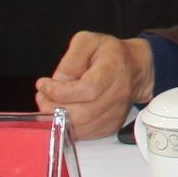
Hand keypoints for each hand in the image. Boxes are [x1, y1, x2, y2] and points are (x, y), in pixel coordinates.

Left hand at [35, 31, 151, 140]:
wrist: (135, 67)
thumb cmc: (109, 53)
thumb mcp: (87, 42)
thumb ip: (71, 60)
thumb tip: (57, 82)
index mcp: (112, 70)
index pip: (86, 89)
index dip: (60, 92)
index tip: (44, 84)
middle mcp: (118, 94)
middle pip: (82, 113)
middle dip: (54, 108)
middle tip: (42, 97)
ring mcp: (117, 112)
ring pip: (82, 127)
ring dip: (58, 119)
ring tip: (49, 104)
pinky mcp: (112, 125)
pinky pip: (86, 134)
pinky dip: (69, 128)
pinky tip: (62, 113)